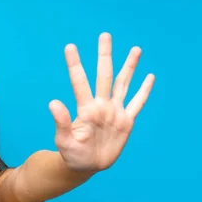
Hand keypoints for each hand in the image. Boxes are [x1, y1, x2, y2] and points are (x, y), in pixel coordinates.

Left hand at [49, 32, 154, 171]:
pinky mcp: (126, 122)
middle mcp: (101, 105)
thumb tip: (53, 102)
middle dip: (105, 56)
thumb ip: (61, 122)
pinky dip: (143, 91)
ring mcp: (114, 112)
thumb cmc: (71, 154)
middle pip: (104, 76)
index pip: (80, 82)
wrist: (85, 166)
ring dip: (129, 67)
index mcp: (86, 109)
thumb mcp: (64, 140)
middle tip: (104, 35)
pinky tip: (149, 77)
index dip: (75, 64)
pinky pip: (137, 103)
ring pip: (123, 84)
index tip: (69, 46)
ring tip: (135, 49)